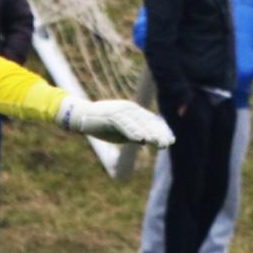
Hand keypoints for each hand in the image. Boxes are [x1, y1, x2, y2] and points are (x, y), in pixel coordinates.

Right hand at [55, 97, 174, 146]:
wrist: (81, 117)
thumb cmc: (102, 126)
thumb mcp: (120, 132)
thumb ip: (132, 134)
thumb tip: (146, 140)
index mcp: (133, 111)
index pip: (151, 120)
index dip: (161, 130)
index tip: (171, 140)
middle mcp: (129, 108)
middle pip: (147, 122)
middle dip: (158, 133)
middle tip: (167, 143)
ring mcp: (120, 111)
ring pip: (137, 123)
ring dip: (148, 133)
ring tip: (158, 142)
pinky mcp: (110, 115)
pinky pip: (124, 124)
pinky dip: (132, 131)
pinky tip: (141, 139)